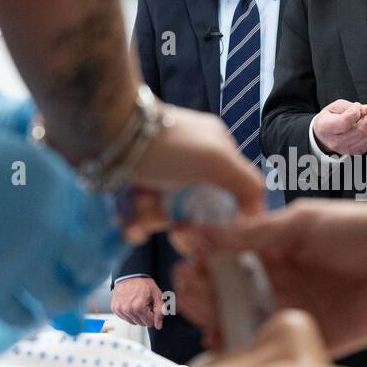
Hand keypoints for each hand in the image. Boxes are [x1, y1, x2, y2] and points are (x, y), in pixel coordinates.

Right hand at [0, 106, 123, 327]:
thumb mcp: (2, 154)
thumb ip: (34, 186)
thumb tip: (54, 220)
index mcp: (55, 180)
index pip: (97, 217)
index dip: (96, 234)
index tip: (90, 245)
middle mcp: (50, 221)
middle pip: (90, 261)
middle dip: (87, 272)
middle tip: (79, 279)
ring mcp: (23, 258)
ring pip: (61, 295)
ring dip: (59, 301)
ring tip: (52, 303)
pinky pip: (21, 314)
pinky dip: (26, 318)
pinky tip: (24, 315)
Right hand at [111, 275, 165, 328]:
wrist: (130, 274)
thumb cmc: (143, 283)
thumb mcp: (157, 295)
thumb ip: (160, 311)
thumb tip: (158, 325)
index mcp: (139, 307)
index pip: (149, 323)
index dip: (153, 315)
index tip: (151, 306)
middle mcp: (127, 310)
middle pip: (141, 323)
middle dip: (145, 315)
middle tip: (145, 303)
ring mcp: (120, 310)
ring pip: (133, 322)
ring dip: (137, 315)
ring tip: (137, 303)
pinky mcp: (115, 309)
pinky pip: (125, 318)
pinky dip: (129, 313)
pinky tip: (131, 303)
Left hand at [132, 105, 263, 223]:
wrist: (109, 134)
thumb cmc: (170, 146)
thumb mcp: (219, 160)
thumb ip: (247, 184)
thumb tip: (257, 215)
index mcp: (216, 150)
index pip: (230, 192)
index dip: (222, 216)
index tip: (208, 233)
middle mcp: (189, 160)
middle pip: (193, 207)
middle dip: (178, 220)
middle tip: (165, 220)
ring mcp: (159, 172)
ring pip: (164, 214)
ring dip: (152, 222)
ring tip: (139, 214)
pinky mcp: (131, 182)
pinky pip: (138, 214)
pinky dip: (133, 223)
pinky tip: (128, 225)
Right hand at [172, 199, 366, 356]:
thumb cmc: (360, 229)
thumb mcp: (300, 224)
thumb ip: (250, 234)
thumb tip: (194, 231)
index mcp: (274, 251)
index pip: (224, 260)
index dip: (201, 261)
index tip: (182, 258)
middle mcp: (279, 284)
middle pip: (226, 294)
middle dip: (202, 290)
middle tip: (190, 285)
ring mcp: (293, 313)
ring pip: (242, 321)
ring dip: (217, 317)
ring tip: (204, 309)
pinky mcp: (313, 340)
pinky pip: (272, 349)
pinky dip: (245, 350)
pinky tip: (223, 345)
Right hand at [313, 100, 366, 155]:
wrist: (325, 136)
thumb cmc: (330, 118)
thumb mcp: (334, 107)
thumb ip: (350, 106)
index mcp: (327, 128)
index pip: (345, 122)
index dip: (355, 111)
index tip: (357, 105)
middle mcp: (337, 142)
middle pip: (361, 130)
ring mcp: (348, 149)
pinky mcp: (357, 152)